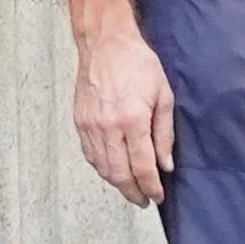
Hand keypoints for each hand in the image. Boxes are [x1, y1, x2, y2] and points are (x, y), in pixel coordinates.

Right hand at [63, 0, 176, 205]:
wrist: (105, 43)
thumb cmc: (138, 64)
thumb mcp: (163, 95)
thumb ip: (164, 133)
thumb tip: (165, 164)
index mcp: (132, 120)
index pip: (142, 167)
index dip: (151, 187)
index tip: (157, 197)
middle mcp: (108, 127)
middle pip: (119, 174)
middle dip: (133, 192)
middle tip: (144, 200)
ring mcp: (90, 126)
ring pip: (102, 168)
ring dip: (117, 183)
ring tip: (131, 188)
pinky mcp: (80, 122)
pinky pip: (90, 155)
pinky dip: (102, 168)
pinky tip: (113, 170)